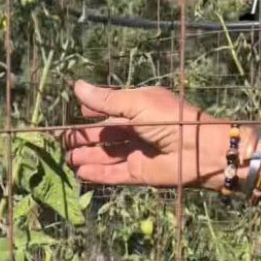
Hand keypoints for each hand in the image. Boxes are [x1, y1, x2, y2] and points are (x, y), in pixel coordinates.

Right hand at [62, 81, 229, 189]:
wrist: (199, 150)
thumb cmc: (171, 120)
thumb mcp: (136, 103)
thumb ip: (106, 100)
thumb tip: (77, 86)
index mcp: (139, 109)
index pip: (110, 110)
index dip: (92, 112)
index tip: (74, 114)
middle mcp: (137, 130)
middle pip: (105, 135)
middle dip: (84, 138)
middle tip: (61, 141)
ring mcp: (138, 153)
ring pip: (107, 155)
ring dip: (87, 156)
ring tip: (66, 158)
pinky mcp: (140, 173)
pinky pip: (115, 174)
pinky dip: (98, 174)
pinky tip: (80, 172)